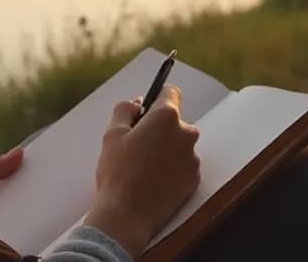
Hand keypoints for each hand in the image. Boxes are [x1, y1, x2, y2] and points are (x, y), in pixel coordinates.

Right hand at [84, 86, 201, 255]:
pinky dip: (172, 169)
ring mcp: (193, 158)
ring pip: (179, 145)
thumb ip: (125, 110)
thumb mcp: (112, 134)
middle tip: (137, 145)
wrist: (127, 215)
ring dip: (166, 149)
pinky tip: (154, 180)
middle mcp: (186, 133)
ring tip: (144, 167)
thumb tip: (137, 103)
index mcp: (166, 117)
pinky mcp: (195, 179)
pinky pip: (184, 165)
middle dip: (159, 128)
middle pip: (175, 121)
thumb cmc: (118, 173)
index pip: (170, 93)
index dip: (157, 98)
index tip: (147, 110)